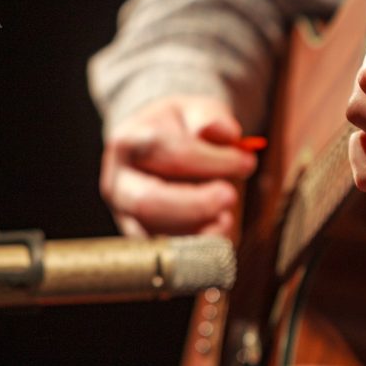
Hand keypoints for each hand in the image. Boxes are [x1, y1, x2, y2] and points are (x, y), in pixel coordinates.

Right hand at [100, 95, 257, 236]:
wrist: (158, 144)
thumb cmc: (182, 128)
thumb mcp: (197, 110)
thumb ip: (211, 119)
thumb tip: (226, 132)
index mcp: (130, 142)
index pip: (169, 154)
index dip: (211, 161)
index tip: (246, 162)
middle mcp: (119, 181)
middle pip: (148, 201)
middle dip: (196, 204)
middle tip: (230, 196)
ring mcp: (125, 214)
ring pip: (153, 235)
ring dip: (197, 232)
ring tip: (227, 218)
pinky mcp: (140, 238)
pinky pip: (164, 255)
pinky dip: (195, 250)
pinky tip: (218, 235)